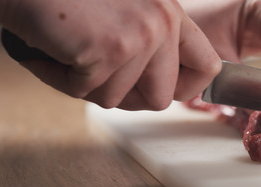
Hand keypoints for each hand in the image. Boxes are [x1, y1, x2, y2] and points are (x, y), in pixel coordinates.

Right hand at [0, 0, 220, 109]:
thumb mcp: (125, 13)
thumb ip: (149, 46)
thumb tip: (159, 91)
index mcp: (170, 14)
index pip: (207, 67)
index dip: (184, 88)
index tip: (161, 88)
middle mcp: (162, 23)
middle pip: (161, 99)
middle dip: (126, 96)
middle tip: (98, 74)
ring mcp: (139, 36)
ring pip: (118, 100)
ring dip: (87, 84)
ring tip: (71, 50)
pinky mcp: (109, 49)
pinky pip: (85, 93)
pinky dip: (60, 78)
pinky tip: (53, 49)